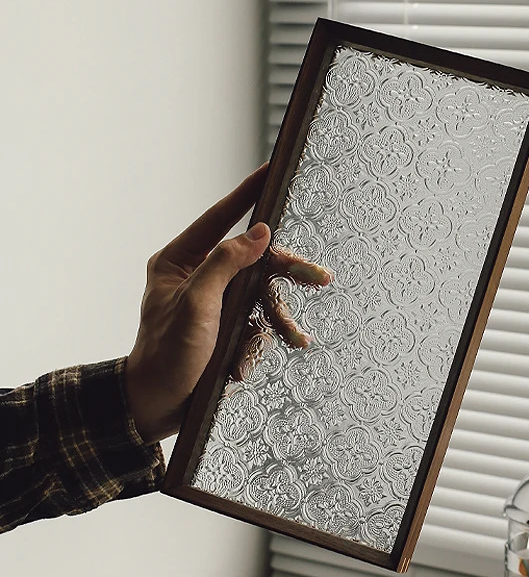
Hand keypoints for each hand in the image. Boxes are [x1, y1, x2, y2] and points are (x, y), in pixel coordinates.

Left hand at [125, 164, 330, 443]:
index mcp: (180, 261)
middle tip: (320, 278)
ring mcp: (214, 302)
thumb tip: (259, 233)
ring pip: (260, 294)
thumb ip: (226, 264)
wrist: (159, 407)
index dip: (248, 194)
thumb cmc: (167, 355)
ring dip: (278, 317)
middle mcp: (199, 276)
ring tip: (297, 338)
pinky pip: (256, 321)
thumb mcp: (196, 306)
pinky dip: (262, 338)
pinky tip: (254, 359)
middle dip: (286, 273)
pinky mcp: (225, 326)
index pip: (219, 218)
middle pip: (252, 260)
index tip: (272, 170)